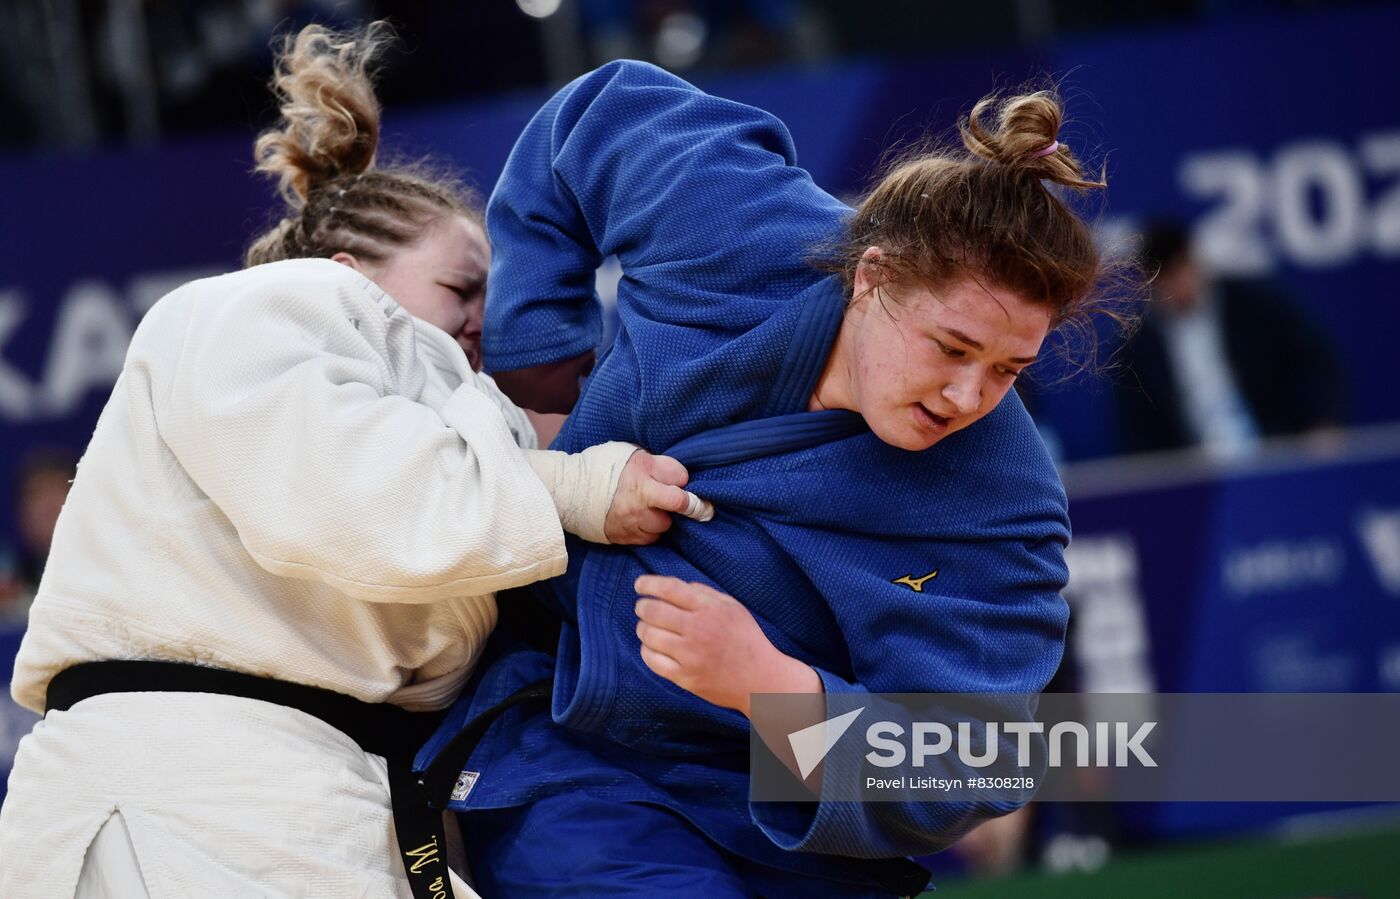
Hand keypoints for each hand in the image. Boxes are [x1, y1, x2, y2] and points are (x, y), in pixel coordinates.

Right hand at [491, 353, 594, 413]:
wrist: (519, 337)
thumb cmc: (557, 348)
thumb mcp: (583, 353)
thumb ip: (590, 365)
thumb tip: (589, 371)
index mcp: (566, 403)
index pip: (578, 398)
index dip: (578, 383)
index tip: (576, 369)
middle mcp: (543, 407)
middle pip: (555, 396)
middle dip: (557, 383)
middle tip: (557, 362)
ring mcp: (520, 399)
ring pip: (533, 391)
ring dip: (536, 379)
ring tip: (538, 359)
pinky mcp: (504, 388)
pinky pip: (516, 382)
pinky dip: (520, 373)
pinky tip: (523, 358)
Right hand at [604, 453, 712, 544]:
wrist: (574, 489)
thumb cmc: (609, 467)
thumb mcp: (637, 456)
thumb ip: (662, 467)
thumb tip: (684, 480)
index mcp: (643, 480)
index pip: (678, 492)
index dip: (690, 496)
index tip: (699, 500)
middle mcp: (638, 503)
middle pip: (673, 512)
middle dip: (672, 506)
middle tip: (663, 498)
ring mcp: (631, 523)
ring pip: (661, 527)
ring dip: (659, 520)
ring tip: (647, 508)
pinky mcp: (623, 537)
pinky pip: (648, 539)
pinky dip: (648, 531)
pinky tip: (638, 519)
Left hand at [633, 575, 817, 715]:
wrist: (761, 680)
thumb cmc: (747, 640)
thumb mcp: (733, 608)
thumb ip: (704, 594)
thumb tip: (673, 588)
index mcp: (711, 609)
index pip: (670, 589)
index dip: (649, 583)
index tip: (639, 584)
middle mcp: (698, 630)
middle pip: (653, 611)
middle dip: (642, 606)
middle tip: (642, 607)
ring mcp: (690, 656)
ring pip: (648, 635)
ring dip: (642, 628)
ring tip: (646, 627)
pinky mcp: (685, 677)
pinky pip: (652, 660)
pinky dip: (646, 650)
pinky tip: (651, 646)